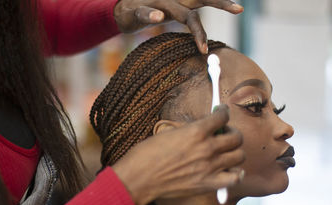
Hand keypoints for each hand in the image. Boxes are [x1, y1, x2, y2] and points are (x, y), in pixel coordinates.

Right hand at [112, 105, 244, 204]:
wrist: (140, 178)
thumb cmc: (147, 154)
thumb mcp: (169, 133)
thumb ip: (190, 131)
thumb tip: (203, 130)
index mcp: (196, 131)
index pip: (222, 117)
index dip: (224, 112)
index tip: (223, 112)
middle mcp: (207, 148)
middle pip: (236, 137)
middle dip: (231, 132)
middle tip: (224, 134)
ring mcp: (210, 167)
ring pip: (239, 156)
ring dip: (234, 151)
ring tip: (226, 152)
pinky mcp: (209, 184)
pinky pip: (235, 178)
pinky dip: (235, 173)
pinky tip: (229, 170)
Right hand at [114, 0, 243, 53]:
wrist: (122, 8)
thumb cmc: (152, 8)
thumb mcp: (174, 9)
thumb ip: (189, 13)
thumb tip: (203, 25)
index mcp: (183, 0)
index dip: (223, 2)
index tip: (240, 10)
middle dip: (220, 3)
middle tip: (237, 9)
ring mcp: (157, 2)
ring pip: (177, 11)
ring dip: (192, 25)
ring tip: (202, 43)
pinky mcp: (138, 9)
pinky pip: (145, 12)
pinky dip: (151, 14)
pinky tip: (157, 17)